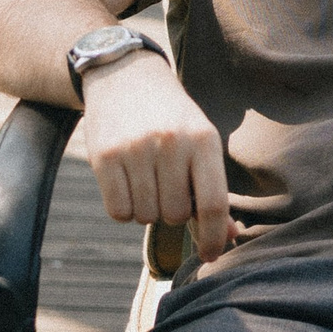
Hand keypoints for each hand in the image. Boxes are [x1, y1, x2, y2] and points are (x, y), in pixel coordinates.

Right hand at [80, 53, 232, 260]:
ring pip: (146, 217)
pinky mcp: (105, 156)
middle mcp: (172, 143)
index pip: (213, 204)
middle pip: (175, 215)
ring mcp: (136, 149)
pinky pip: (118, 212)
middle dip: (172, 212)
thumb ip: (212, 189)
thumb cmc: (172, 119)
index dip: (214, 237)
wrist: (126, 75)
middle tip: (167, 186)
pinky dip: (123, 209)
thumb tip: (227, 238)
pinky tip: (126, 183)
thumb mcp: (200, 142)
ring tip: (147, 179)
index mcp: (204, 139)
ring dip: (147, 209)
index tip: (211, 255)